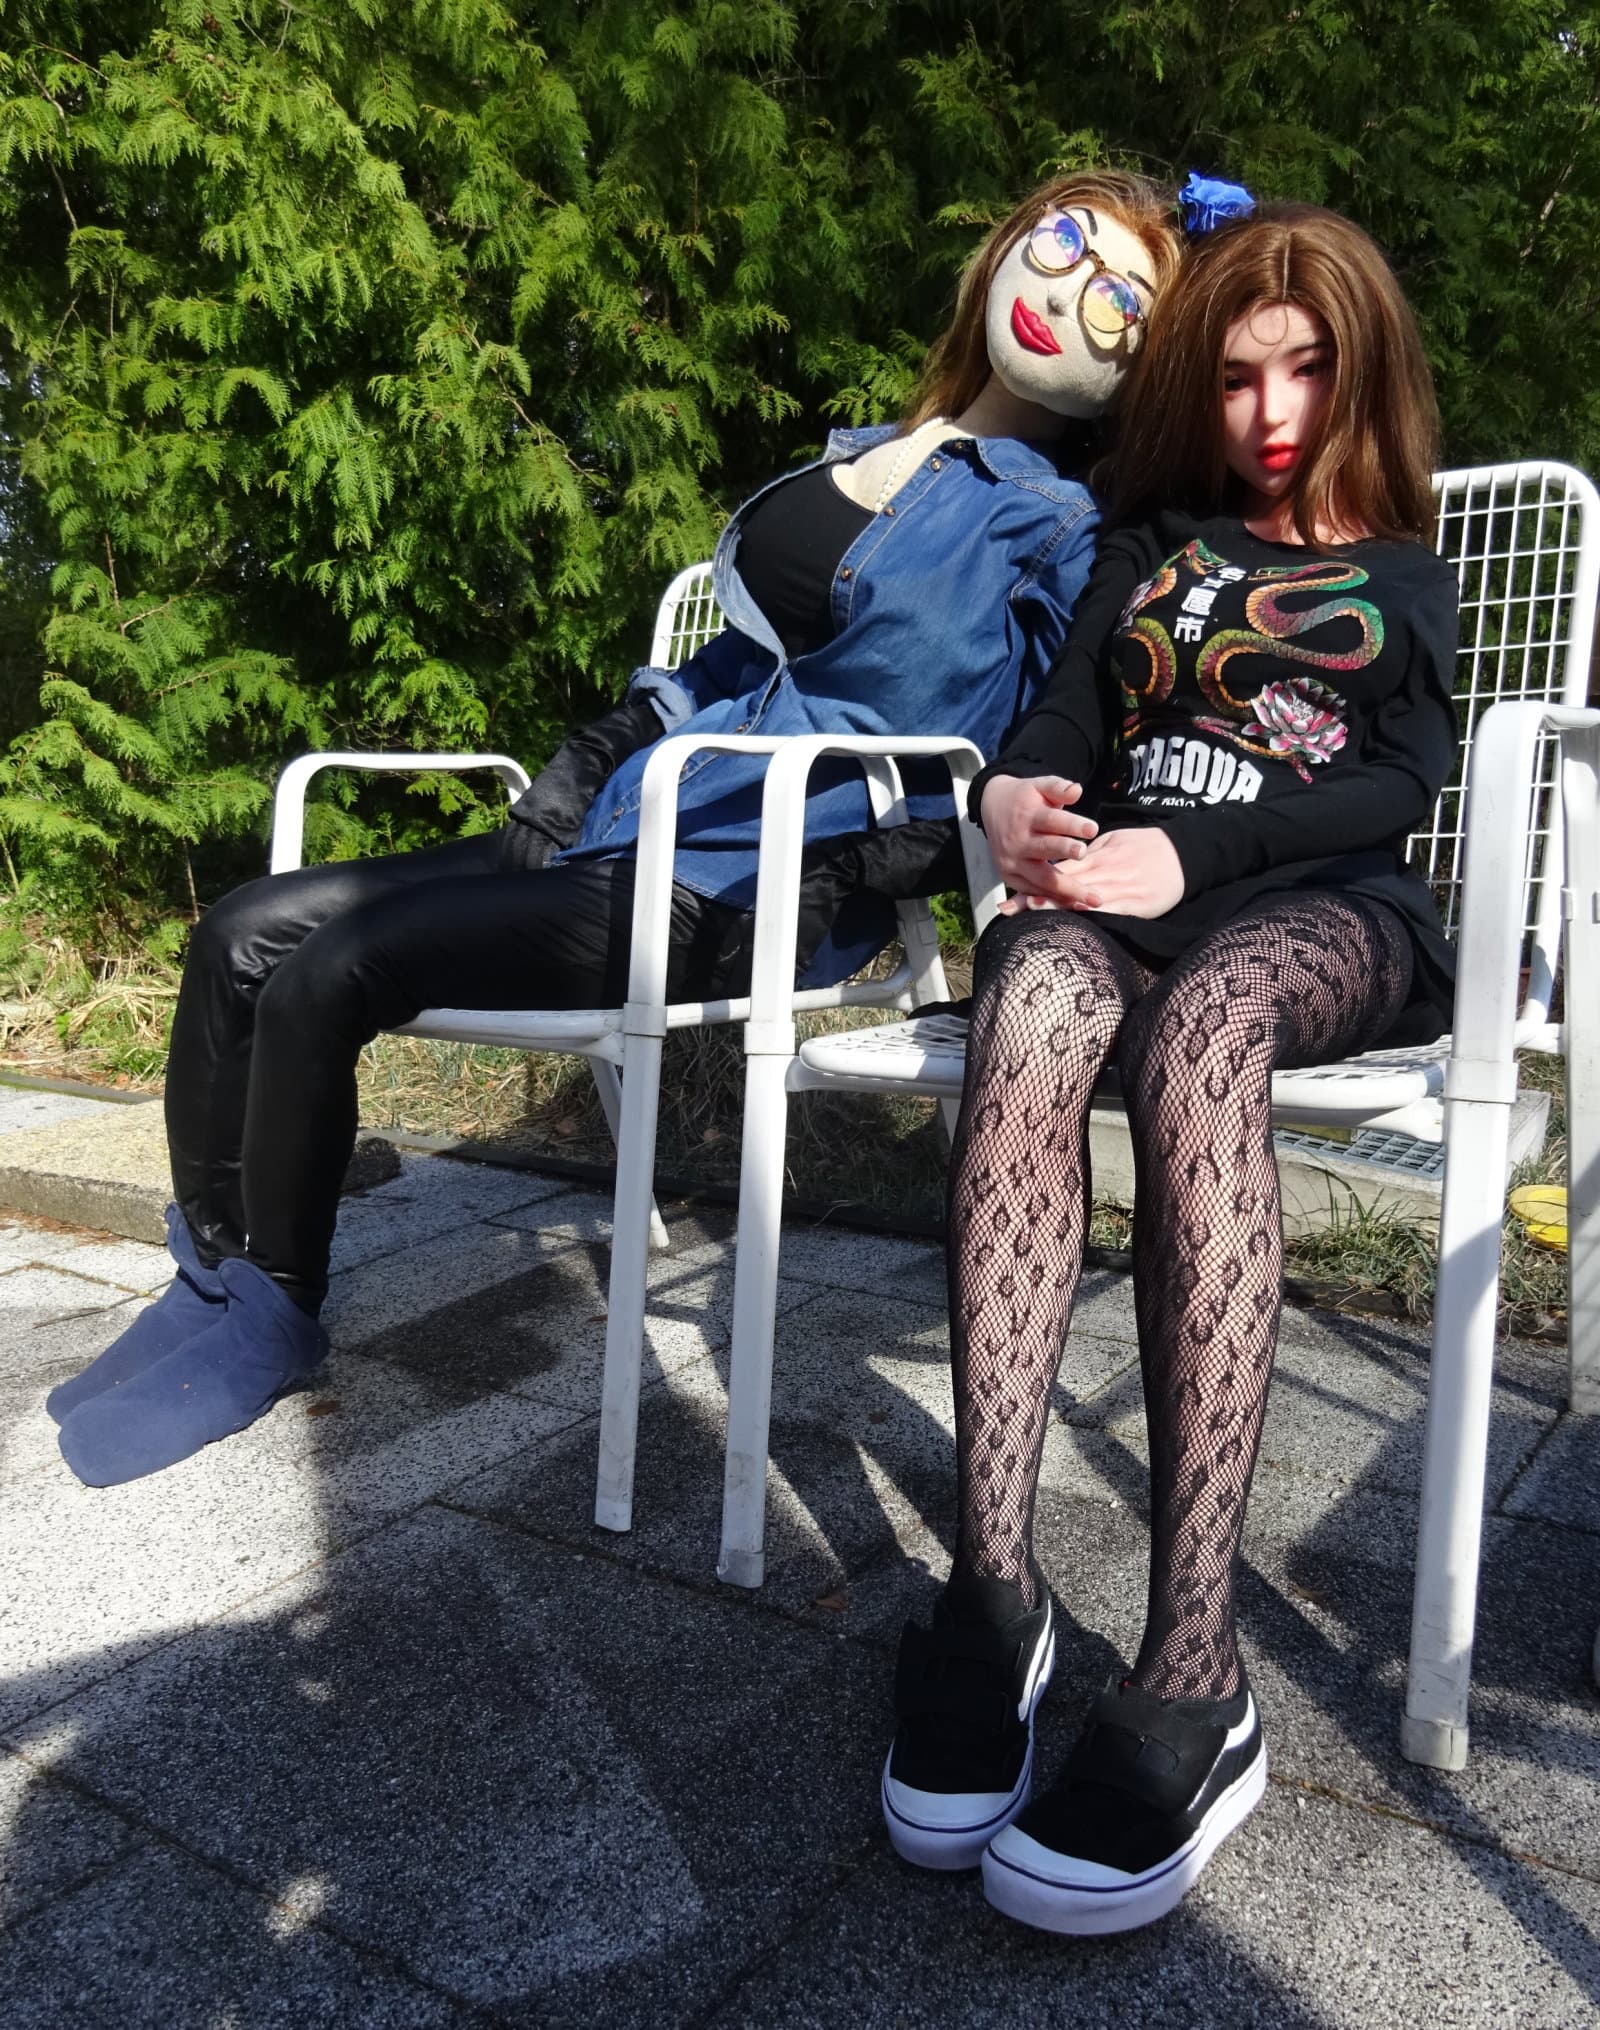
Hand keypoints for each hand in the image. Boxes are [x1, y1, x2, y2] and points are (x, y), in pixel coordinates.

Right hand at [979, 774, 1098, 898]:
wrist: (991, 808)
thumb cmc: (1025, 798)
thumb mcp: (1039, 786)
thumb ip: (1058, 788)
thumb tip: (1077, 789)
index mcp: (1026, 817)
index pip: (1051, 821)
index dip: (1071, 825)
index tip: (1093, 829)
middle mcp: (1017, 841)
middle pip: (1044, 850)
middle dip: (1065, 853)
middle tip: (1084, 855)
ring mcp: (1011, 862)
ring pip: (1041, 879)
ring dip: (1067, 889)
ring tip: (1092, 899)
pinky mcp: (1009, 878)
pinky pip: (1033, 892)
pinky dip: (1053, 900)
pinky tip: (1075, 906)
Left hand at [997, 826, 1184, 918]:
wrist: (1184, 854)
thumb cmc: (1148, 847)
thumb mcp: (1115, 842)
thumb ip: (1091, 853)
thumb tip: (1068, 863)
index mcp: (1096, 858)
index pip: (1059, 871)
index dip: (1033, 883)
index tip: (1010, 896)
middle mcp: (1102, 873)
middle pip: (1062, 886)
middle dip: (1033, 899)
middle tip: (1007, 909)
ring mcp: (1117, 889)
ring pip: (1080, 899)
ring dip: (1054, 906)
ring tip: (1029, 911)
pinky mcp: (1135, 904)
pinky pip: (1109, 912)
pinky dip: (1090, 916)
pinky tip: (1074, 922)